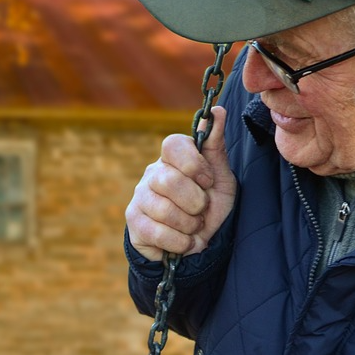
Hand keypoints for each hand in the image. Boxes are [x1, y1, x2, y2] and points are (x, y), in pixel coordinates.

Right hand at [125, 104, 236, 260]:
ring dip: (190, 225)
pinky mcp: (134, 222)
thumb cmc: (209, 207)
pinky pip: (157, 232)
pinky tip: (184, 241)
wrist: (197, 244)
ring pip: (164, 210)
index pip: (172, 144)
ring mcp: (139, 197)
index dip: (194, 165)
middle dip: (196, 203)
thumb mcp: (221, 178)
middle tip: (201, 210)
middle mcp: (152, 173)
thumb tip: (217, 110)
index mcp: (173, 158)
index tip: (208, 182)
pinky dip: (180, 242)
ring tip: (193, 227)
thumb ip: (216, 146)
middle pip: (170, 181)